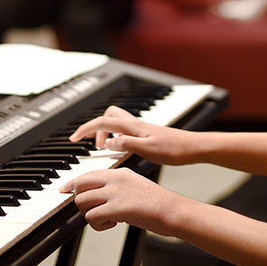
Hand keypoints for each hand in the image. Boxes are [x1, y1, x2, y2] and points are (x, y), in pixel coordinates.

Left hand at [60, 168, 179, 235]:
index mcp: (120, 172)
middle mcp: (115, 179)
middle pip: (80, 184)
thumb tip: (100, 197)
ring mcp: (116, 192)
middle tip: (88, 210)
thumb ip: (117, 187)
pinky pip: (92, 216)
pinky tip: (112, 224)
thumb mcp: (135, 186)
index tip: (63, 190)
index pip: (89, 173)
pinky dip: (97, 225)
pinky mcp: (117, 208)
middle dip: (79, 199)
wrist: (171, 209)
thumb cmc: (156, 202)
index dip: (73, 183)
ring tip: (105, 219)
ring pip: (82, 201)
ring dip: (89, 214)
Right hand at [69, 105, 199, 165]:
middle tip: (91, 144)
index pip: (103, 122)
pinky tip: (120, 148)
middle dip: (95, 127)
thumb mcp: (148, 150)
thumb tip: (108, 142)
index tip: (74, 138)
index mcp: (133, 127)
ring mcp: (141, 127)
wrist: (193, 147)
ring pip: (116, 121)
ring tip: (103, 148)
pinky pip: (124, 129)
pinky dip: (116, 136)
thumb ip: (127, 145)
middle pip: (108, 115)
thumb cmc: (174, 150)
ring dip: (105, 131)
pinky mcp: (146, 133)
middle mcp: (136, 124)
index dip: (86, 129)